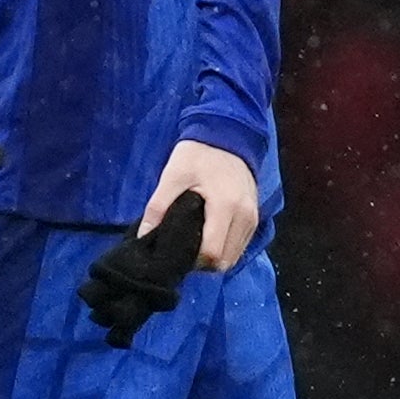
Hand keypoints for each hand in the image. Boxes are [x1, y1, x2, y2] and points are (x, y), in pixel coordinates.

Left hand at [140, 139, 259, 271]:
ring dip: (216, 256)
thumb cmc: (198, 155)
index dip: (194, 260)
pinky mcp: (255, 216)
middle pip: (226, 260)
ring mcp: (253, 217)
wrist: (227, 136)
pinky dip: (226, 247)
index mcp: (226, 206)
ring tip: (195, 242)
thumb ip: (158, 206)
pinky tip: (209, 236)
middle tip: (184, 250)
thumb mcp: (172, 175)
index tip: (177, 253)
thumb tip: (144, 235)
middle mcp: (245, 216)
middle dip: (204, 262)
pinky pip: (241, 244)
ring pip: (235, 255)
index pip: (213, 253)